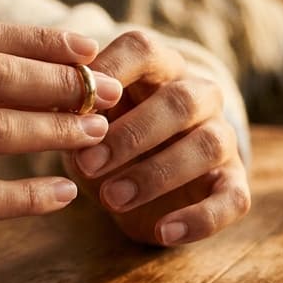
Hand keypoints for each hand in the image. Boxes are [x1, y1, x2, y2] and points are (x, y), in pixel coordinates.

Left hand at [68, 31, 250, 246]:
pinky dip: (202, 218)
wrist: (143, 183)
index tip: (82, 103)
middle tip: (88, 164)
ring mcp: (221, 138)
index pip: (143, 50)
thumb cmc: (106, 139)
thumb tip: (49, 103)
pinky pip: (234, 198)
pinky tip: (166, 232)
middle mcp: (198, 96)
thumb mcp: (84, 122)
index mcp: (157, 68)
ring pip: (209, 145)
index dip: (113, 70)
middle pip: (180, 100)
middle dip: (132, 134)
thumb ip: (68, 111)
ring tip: (112, 199)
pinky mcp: (232, 183)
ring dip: (158, 174)